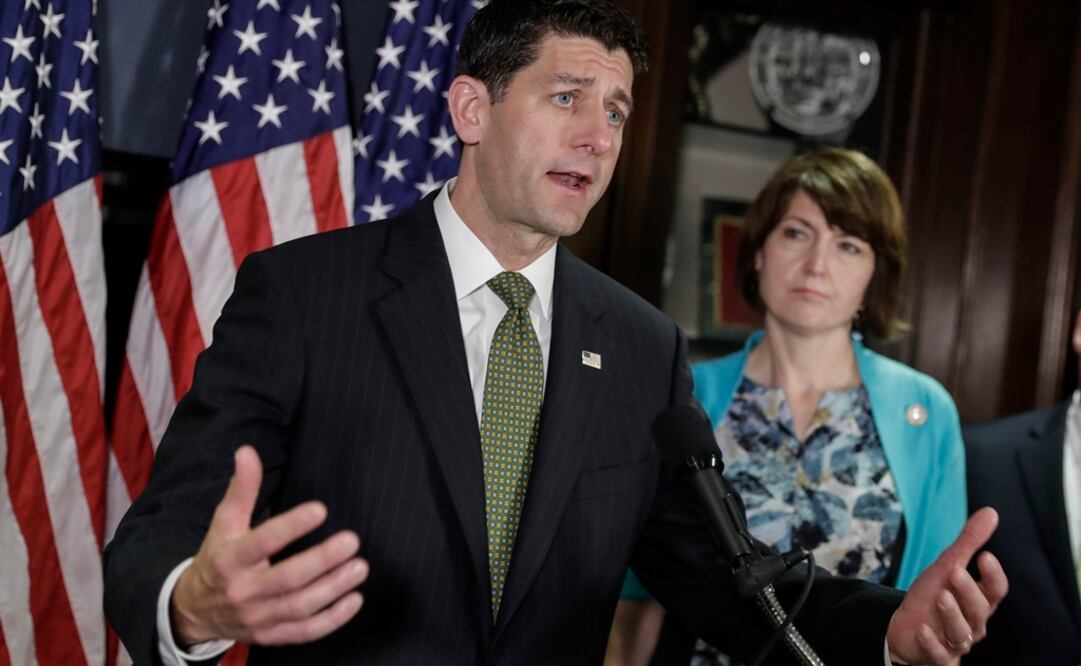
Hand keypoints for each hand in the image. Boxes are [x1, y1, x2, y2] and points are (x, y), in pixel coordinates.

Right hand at [170, 446, 367, 645]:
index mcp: (230, 559)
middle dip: (321, 561)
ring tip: (360, 567)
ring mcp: (258, 618)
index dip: (291, 527)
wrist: (193, 610)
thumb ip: (241, 489)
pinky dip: (331, 621)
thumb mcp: (224, 523)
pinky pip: (303, 633)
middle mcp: (243, 591)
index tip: (320, 509)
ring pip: (299, 607)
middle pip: (286, 579)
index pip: (262, 542)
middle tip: (352, 541)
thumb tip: (247, 451)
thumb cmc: (217, 558)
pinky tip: (354, 600)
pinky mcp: (270, 636)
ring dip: (333, 589)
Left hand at [886, 507, 1007, 664]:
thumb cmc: (932, 597)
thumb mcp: (948, 566)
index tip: (985, 556)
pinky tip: (922, 630)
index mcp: (978, 601)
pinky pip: (939, 655)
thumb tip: (990, 513)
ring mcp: (954, 641)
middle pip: (979, 609)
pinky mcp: (936, 656)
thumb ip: (969, 542)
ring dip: (952, 614)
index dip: (993, 575)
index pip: (995, 590)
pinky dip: (931, 643)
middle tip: (954, 572)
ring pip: (961, 633)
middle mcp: (971, 622)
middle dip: (968, 591)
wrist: (906, 629)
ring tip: (940, 596)